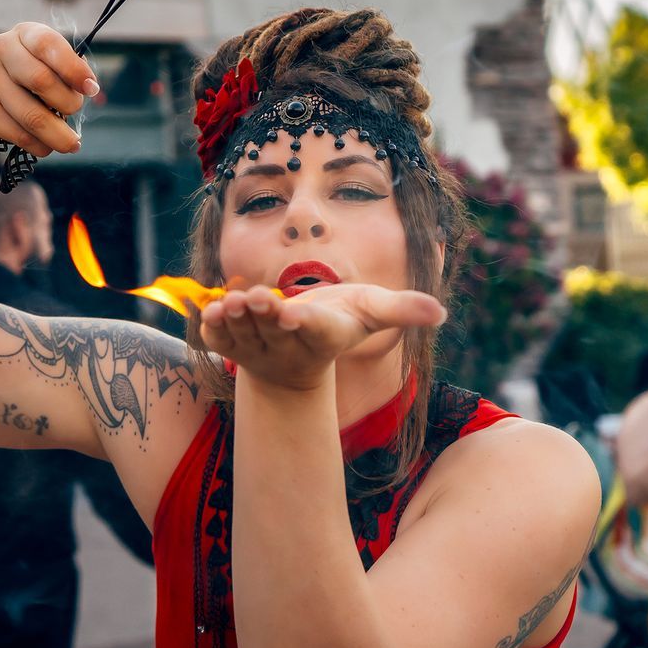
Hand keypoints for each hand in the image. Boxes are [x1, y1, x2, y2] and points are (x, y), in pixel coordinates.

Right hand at [0, 22, 98, 156]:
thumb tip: (89, 87)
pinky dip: (39, 145)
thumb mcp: (35, 66)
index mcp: (21, 34)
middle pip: (42, 81)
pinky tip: (45, 146)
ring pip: (32, 116)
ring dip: (58, 135)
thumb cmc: (14, 86)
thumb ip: (61, 71)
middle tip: (74, 114)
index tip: (90, 89)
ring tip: (70, 143)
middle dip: (68, 104)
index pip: (48, 44)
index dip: (73, 68)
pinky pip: (19, 134)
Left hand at [194, 282, 445, 392]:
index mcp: (324, 335)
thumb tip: (441, 313)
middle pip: (275, 330)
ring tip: (227, 302)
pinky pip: (221, 339)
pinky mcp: (235, 346)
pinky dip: (213, 327)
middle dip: (262, 315)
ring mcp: (260, 349)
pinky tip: (207, 311)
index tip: (291, 314)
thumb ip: (403, 309)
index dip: (302, 322)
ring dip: (235, 320)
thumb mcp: (374, 309)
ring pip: (245, 334)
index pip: (314, 329)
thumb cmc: (343, 318)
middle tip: (252, 298)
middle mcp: (290, 346)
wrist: (300, 345)